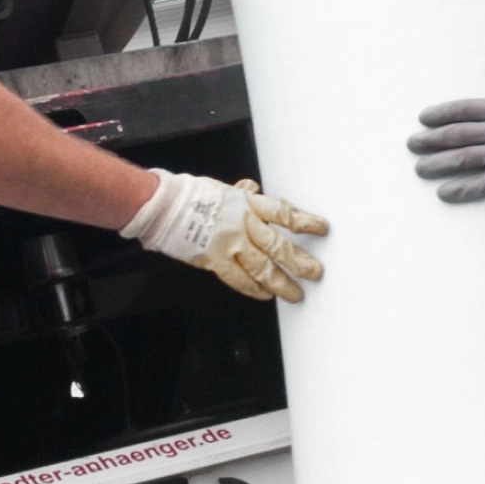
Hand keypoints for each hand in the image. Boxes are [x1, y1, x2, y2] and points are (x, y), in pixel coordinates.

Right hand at [123, 170, 328, 302]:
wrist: (163, 206)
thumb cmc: (188, 195)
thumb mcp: (221, 189)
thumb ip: (240, 194)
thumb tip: (251, 189)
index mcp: (247, 204)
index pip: (284, 214)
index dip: (306, 222)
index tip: (321, 229)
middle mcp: (243, 224)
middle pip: (279, 246)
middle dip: (300, 261)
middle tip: (314, 272)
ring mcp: (230, 244)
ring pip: (263, 267)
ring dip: (281, 282)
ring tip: (295, 293)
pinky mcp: (214, 260)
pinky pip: (239, 279)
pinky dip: (254, 288)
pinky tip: (265, 294)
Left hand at [407, 48, 484, 202]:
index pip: (462, 110)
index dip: (440, 114)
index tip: (423, 119)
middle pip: (455, 135)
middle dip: (430, 140)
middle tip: (411, 144)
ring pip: (461, 159)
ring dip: (438, 164)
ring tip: (420, 169)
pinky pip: (480, 185)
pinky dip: (461, 189)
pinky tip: (443, 193)